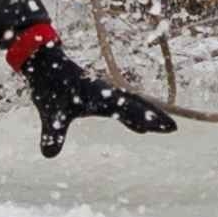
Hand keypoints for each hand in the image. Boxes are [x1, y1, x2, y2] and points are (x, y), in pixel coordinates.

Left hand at [20, 41, 177, 157]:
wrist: (44, 62)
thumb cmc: (50, 85)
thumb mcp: (51, 113)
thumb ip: (53, 133)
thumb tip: (49, 154)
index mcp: (101, 96)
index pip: (130, 109)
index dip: (147, 118)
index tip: (165, 125)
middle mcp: (106, 92)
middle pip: (136, 104)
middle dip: (154, 115)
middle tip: (173, 128)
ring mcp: (104, 92)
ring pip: (131, 104)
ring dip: (146, 114)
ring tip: (160, 127)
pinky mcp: (98, 94)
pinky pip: (122, 105)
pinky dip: (133, 114)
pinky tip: (136, 126)